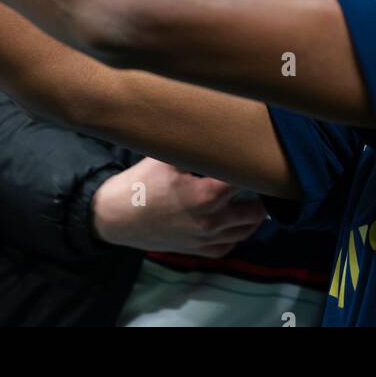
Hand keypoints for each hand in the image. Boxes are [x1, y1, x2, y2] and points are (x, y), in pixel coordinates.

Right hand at [91, 158, 266, 256]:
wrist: (115, 217)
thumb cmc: (141, 182)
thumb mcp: (168, 157)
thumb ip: (196, 146)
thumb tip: (217, 125)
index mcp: (207, 195)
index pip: (246, 180)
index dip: (253, 168)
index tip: (257, 157)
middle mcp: (211, 221)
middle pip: (255, 210)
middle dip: (260, 194)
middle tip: (257, 178)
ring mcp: (205, 240)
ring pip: (246, 231)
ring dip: (253, 215)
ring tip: (254, 197)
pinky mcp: (197, 251)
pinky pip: (228, 246)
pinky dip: (237, 235)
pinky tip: (237, 221)